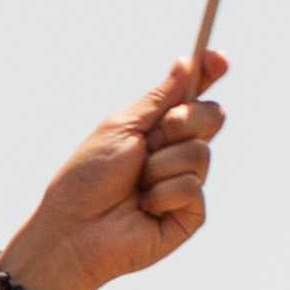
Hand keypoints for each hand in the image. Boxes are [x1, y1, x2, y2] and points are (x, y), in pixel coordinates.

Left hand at [0, 53, 225, 289]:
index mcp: (159, 129)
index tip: (216, 59)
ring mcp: (186, 183)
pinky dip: (163, 193)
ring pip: (200, 153)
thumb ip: (159, 99)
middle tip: (149, 142)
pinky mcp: (190, 215)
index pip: (195, 96)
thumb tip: (188, 62)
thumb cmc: (86, 180)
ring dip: (161, 166)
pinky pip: (192, 187)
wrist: (72, 231)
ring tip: (136, 185)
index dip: (210, 73)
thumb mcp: (121, 128)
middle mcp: (177, 153)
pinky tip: (143, 208)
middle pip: (211, 117)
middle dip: (181, 122)